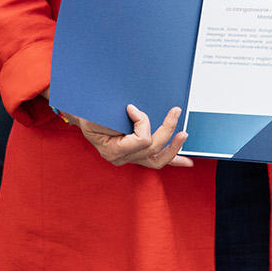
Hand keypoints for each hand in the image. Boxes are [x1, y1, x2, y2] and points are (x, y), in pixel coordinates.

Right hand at [60, 103, 190, 168]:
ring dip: (174, 148)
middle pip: (152, 148)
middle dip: (166, 129)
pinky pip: (156, 162)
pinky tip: (187, 162)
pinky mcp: (137, 156)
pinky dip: (173, 160)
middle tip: (174, 112)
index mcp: (113, 150)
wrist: (84, 117)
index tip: (132, 108)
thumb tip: (133, 112)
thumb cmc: (90, 114)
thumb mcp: (99, 114)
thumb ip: (117, 117)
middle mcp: (123, 158)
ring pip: (157, 160)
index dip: (142, 122)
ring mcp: (131, 159)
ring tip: (184, 135)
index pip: (141, 140)